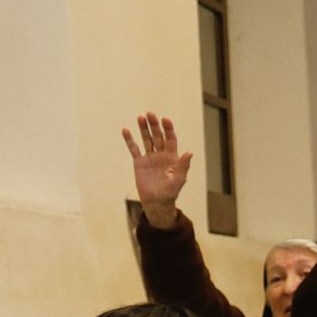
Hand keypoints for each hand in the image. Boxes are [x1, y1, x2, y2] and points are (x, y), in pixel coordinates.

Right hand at [121, 112, 191, 228]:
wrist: (157, 202)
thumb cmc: (171, 192)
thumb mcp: (179, 178)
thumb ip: (183, 165)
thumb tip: (189, 152)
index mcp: (172, 157)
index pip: (171, 139)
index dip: (168, 129)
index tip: (165, 119)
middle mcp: (161, 154)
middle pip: (158, 136)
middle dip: (154, 125)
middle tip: (150, 113)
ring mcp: (150, 157)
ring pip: (146, 139)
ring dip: (143, 129)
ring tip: (140, 117)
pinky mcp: (139, 162)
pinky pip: (134, 149)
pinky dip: (130, 140)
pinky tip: (126, 130)